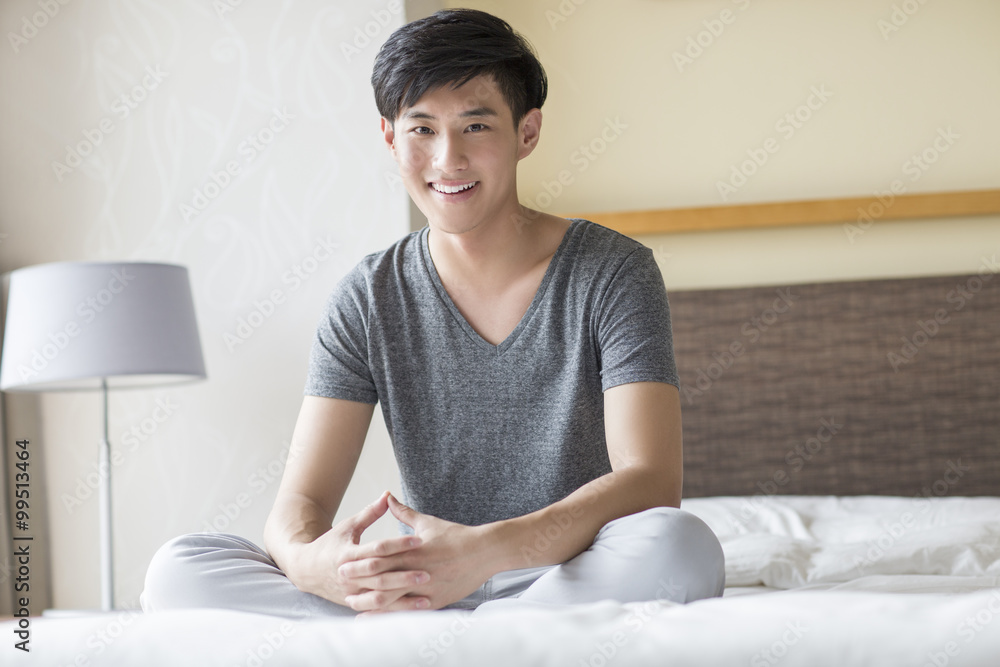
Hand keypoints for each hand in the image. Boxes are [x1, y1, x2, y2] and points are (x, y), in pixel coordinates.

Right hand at [286, 491, 430, 611]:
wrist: (305, 570)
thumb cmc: (330, 544)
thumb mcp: (348, 526)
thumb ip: (370, 513)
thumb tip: (388, 495)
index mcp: (348, 554)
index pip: (377, 549)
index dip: (398, 544)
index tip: (419, 541)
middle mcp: (349, 575)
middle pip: (379, 576)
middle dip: (403, 575)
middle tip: (427, 572)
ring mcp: (351, 592)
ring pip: (379, 596)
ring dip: (403, 597)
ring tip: (425, 593)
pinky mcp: (353, 603)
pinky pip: (377, 609)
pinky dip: (395, 610)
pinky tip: (412, 608)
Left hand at [338, 493, 497, 613]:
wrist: (484, 551)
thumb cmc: (456, 535)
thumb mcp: (427, 523)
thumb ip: (404, 513)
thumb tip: (387, 497)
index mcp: (411, 550)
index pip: (378, 557)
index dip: (358, 563)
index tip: (340, 565)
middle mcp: (415, 570)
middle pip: (380, 579)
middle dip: (358, 584)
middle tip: (339, 587)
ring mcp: (424, 588)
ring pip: (391, 599)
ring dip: (370, 603)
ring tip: (353, 605)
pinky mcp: (434, 601)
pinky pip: (409, 612)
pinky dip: (391, 616)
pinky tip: (379, 619)